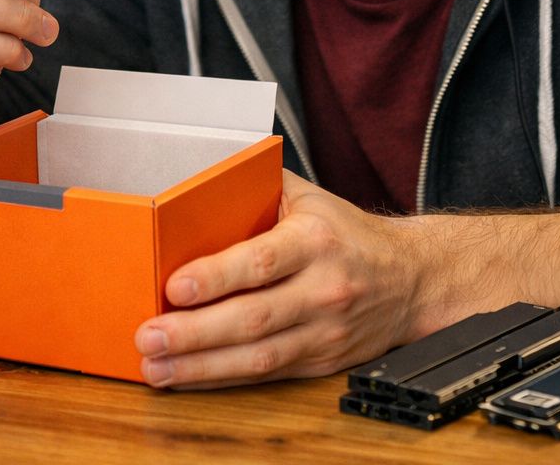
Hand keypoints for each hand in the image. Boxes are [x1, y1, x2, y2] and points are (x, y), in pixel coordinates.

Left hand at [133, 172, 427, 388]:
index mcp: (315, 240)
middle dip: (195, 332)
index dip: (216, 276)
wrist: (411, 278)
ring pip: (258, 356)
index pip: (262, 261)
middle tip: (148, 335)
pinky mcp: (320, 361)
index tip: (175, 286)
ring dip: (201, 364)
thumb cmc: (345, 232)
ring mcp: (324, 331)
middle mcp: (323, 288)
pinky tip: (186, 376)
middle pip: (253, 317)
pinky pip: (265, 374)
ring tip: (156, 365)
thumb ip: (256, 188)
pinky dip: (222, 377)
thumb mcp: (308, 197)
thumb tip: (196, 183)